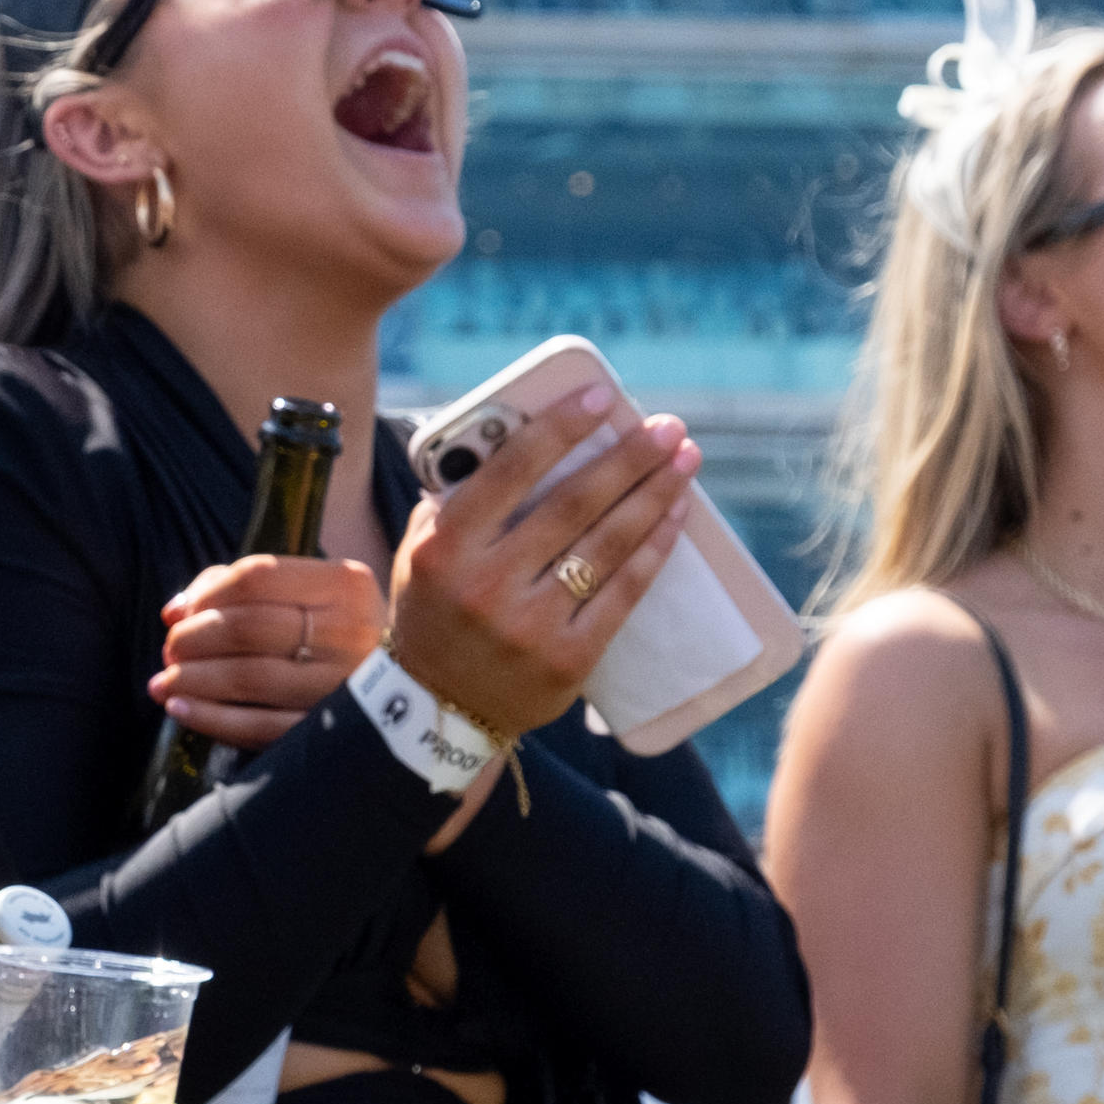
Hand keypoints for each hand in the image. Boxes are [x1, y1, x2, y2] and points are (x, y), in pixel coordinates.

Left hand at [151, 553, 384, 750]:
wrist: (413, 688)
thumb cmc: (338, 632)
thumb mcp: (310, 593)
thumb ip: (241, 587)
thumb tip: (177, 610)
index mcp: (346, 584)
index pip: (259, 576)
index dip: (206, 594)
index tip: (177, 613)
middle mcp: (351, 630)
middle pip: (250, 627)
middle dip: (195, 640)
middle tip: (170, 650)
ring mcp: (345, 685)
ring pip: (251, 678)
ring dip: (195, 680)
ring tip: (164, 682)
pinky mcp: (334, 734)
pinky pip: (262, 728)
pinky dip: (212, 719)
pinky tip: (181, 710)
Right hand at [385, 390, 698, 743]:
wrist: (437, 707)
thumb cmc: (434, 612)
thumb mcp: (419, 553)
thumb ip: (454, 501)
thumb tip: (511, 438)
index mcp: (446, 548)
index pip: (511, 471)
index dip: (561, 429)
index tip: (604, 396)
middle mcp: (487, 585)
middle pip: (573, 505)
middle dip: (628, 459)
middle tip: (668, 426)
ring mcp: (530, 625)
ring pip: (606, 545)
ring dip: (652, 496)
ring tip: (684, 460)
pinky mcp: (568, 658)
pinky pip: (622, 593)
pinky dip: (653, 549)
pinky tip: (675, 516)